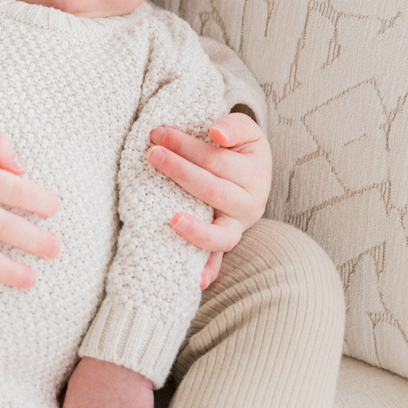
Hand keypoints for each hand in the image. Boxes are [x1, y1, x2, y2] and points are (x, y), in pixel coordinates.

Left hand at [146, 111, 271, 287]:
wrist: (251, 170)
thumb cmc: (239, 147)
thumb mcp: (244, 130)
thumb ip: (233, 125)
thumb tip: (216, 133)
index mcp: (255, 173)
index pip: (217, 160)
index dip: (187, 146)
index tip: (158, 133)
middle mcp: (250, 204)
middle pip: (213, 191)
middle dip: (181, 172)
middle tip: (152, 155)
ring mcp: (237, 227)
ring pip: (221, 234)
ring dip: (197, 229)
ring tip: (173, 220)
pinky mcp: (225, 242)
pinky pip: (218, 259)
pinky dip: (209, 270)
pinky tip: (197, 282)